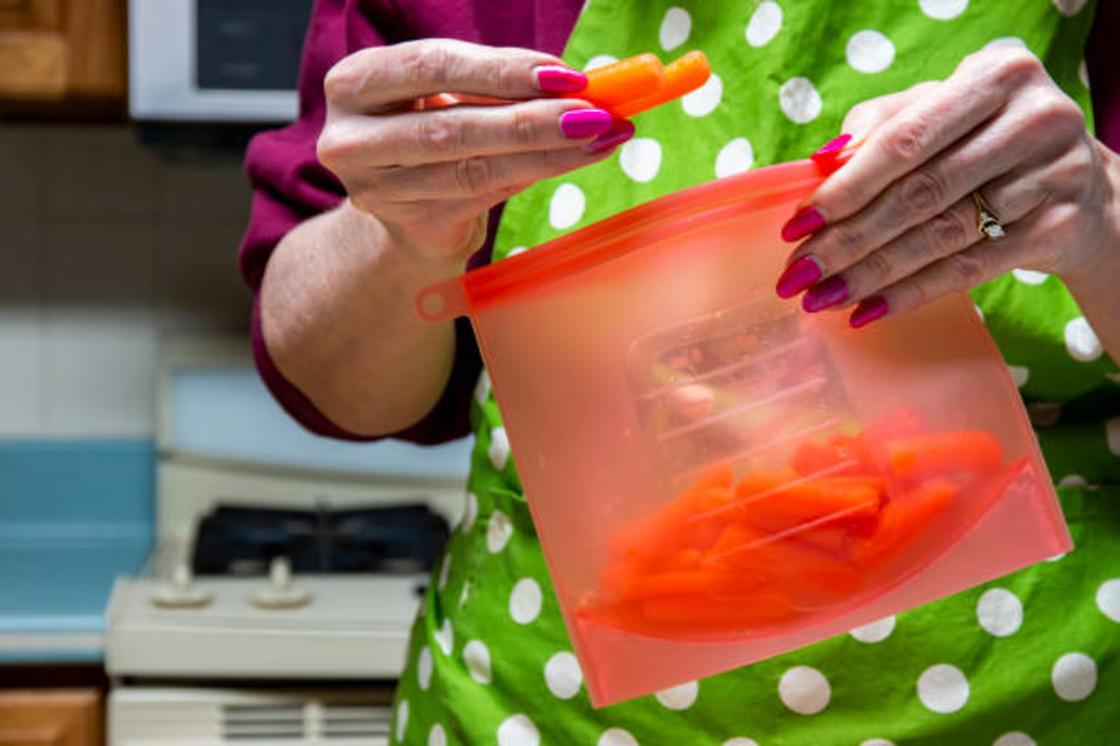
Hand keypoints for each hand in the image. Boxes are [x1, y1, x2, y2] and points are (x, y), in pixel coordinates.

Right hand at [317, 39, 632, 264]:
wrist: (404, 211)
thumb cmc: (432, 133)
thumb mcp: (448, 97)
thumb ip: (497, 85)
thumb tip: (574, 82)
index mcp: (355, 84)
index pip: (432, 65)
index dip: (501, 69)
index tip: (563, 75)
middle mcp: (353, 139)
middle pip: (453, 126)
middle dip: (531, 118)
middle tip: (592, 113)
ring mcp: (377, 190)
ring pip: (473, 168)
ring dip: (546, 152)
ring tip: (599, 135)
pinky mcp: (410, 226)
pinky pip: (483, 197)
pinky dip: (538, 174)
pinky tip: (577, 159)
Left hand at [774, 46, 1119, 327]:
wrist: (1082, 185)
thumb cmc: (986, 139)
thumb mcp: (942, 111)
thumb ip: (882, 125)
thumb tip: (822, 161)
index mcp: (997, 76)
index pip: (904, 140)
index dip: (845, 186)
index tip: (797, 224)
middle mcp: (1034, 121)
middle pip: (919, 192)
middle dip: (848, 239)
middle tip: (799, 274)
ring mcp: (1054, 176)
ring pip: (941, 235)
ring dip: (872, 272)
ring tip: (821, 297)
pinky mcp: (1060, 228)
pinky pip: (971, 269)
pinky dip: (912, 292)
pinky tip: (868, 310)